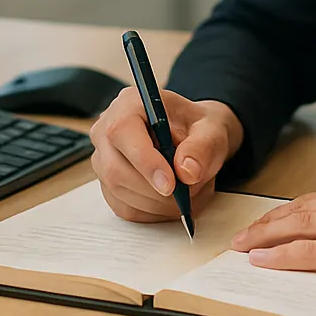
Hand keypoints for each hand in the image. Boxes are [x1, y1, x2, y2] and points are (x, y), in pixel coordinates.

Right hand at [89, 87, 243, 222]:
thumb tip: (187, 171)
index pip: (122, 131)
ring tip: (188, 191)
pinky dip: (153, 212)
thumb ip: (202, 147)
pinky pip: (125, 208)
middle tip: (188, 193)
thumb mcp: (212, 130)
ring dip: (159, 203)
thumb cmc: (198, 128)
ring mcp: (103, 159)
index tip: (170, 184)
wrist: (194, 138)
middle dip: (155, 191)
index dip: (144, 161)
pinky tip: (172, 199)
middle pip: (116, 169)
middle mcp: (107, 129)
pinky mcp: (108, 185)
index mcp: (130, 103)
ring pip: (120, 192)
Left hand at [231, 178, 315, 283]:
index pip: (310, 201)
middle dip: (263, 225)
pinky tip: (265, 259)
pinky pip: (315, 251)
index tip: (260, 224)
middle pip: (297, 210)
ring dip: (265, 237)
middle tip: (238, 237)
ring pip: (299, 226)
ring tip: (242, 247)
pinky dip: (285, 254)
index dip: (280, 214)